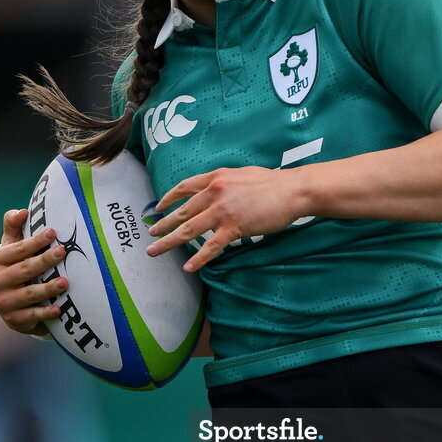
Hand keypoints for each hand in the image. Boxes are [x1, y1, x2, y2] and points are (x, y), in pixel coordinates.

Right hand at [0, 209, 68, 335]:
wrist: (13, 301)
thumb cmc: (15, 264)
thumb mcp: (11, 245)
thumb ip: (13, 225)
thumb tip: (22, 211)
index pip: (16, 249)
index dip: (34, 241)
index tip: (53, 232)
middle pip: (23, 270)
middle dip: (44, 261)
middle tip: (63, 252)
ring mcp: (1, 303)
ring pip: (28, 294)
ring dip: (47, 289)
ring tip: (65, 282)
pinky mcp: (13, 320)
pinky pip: (31, 316)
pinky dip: (44, 313)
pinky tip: (59, 310)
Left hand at [146, 166, 305, 271]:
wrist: (291, 191)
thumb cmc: (272, 183)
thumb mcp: (241, 174)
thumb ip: (225, 183)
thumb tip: (216, 191)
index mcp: (216, 178)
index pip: (185, 188)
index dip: (169, 198)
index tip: (158, 207)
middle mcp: (214, 192)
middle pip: (182, 211)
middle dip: (163, 224)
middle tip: (150, 233)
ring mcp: (222, 211)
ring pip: (189, 229)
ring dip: (169, 241)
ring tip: (155, 251)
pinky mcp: (234, 227)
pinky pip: (211, 246)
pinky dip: (198, 258)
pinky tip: (187, 267)